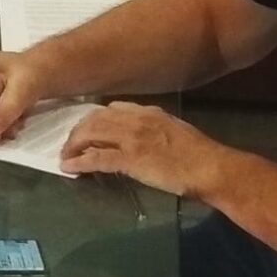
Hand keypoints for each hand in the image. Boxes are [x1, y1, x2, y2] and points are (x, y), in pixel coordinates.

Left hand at [59, 103, 224, 196]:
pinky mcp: (130, 159)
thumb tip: (141, 137)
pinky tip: (70, 167)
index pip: (111, 108)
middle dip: (78, 130)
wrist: (210, 167)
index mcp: (148, 112)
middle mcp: (136, 119)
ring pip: (91, 133)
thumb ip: (155, 129)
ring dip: (74, 145)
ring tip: (65, 156)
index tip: (85, 128)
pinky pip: (97, 157)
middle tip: (69, 144)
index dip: (93, 118)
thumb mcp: (174, 131)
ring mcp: (132, 138)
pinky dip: (79, 161)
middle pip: (95, 118)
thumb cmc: (199, 154)